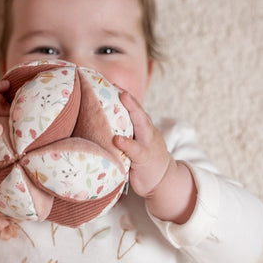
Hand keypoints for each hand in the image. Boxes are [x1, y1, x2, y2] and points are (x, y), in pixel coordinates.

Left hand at [114, 91, 195, 223]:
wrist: (163, 180)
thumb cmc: (144, 159)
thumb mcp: (136, 142)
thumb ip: (124, 131)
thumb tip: (98, 122)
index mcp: (143, 127)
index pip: (134, 108)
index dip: (125, 95)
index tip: (111, 82)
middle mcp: (147, 132)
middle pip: (139, 112)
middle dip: (130, 98)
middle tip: (117, 86)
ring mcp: (148, 144)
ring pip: (142, 124)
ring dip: (133, 111)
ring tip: (122, 98)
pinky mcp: (145, 159)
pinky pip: (136, 150)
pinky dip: (127, 144)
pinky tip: (117, 139)